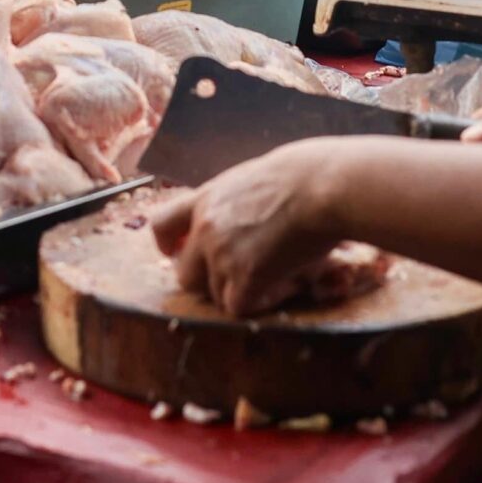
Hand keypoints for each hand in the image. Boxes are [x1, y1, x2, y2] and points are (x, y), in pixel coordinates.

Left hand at [149, 143, 345, 316]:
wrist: (321, 187)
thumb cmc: (301, 175)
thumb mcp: (252, 178)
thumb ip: (233, 202)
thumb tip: (240, 218)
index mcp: (205, 199)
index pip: (161, 225)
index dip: (168, 246)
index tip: (180, 253)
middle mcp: (205, 228)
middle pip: (185, 276)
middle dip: (208, 281)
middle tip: (236, 278)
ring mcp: (223, 254)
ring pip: (214, 295)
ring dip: (240, 293)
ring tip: (270, 279)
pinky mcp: (246, 277)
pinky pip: (238, 307)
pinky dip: (257, 304)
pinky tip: (279, 289)